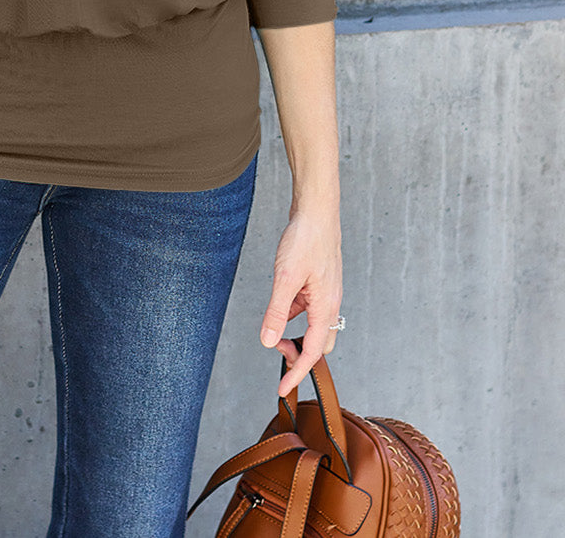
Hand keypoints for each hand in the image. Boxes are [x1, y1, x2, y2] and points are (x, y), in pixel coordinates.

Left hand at [259, 205, 341, 397]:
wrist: (316, 211)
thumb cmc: (304, 239)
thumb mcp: (285, 278)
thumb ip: (277, 312)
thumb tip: (269, 342)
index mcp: (326, 307)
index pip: (312, 352)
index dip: (296, 372)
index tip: (282, 388)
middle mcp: (331, 303)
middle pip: (319, 344)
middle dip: (300, 355)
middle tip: (278, 353)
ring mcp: (326, 292)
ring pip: (314, 326)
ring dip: (297, 334)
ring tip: (276, 333)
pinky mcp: (320, 282)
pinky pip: (309, 309)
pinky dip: (296, 315)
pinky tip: (282, 308)